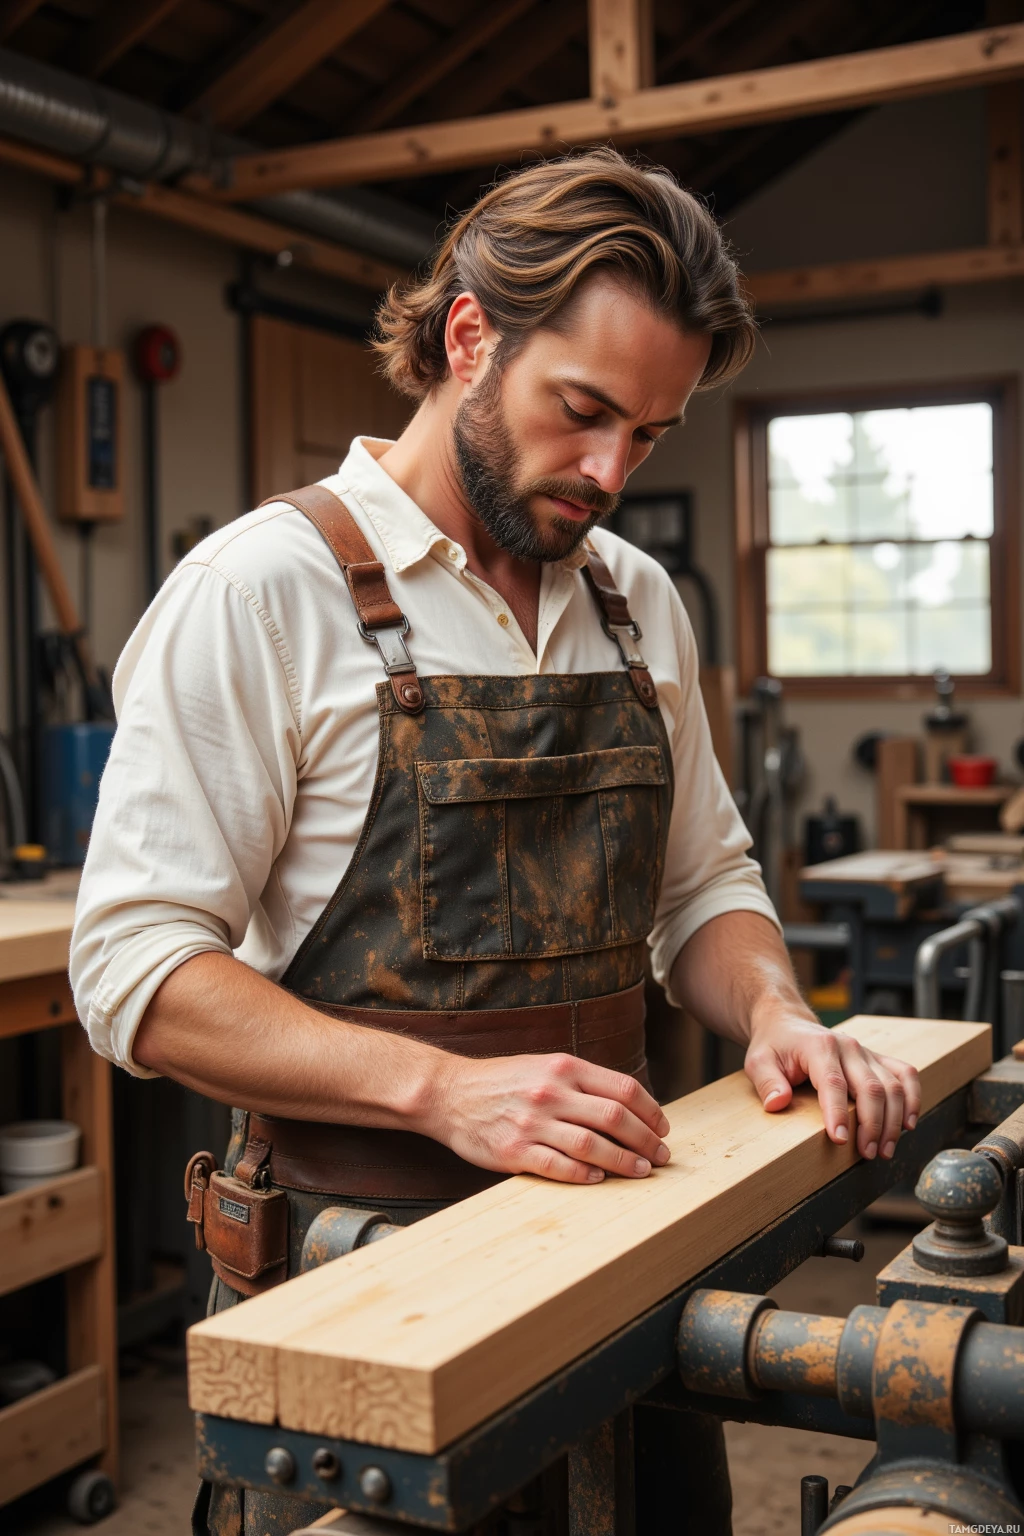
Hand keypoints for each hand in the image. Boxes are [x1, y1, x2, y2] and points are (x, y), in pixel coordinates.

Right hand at [425, 1052, 671, 1183]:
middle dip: (646, 1141)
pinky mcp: (514, 1151)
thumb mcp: (544, 1066)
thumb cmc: (502, 1082)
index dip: (651, 1111)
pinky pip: (559, 1167)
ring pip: (592, 1145)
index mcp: (564, 1067)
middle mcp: (551, 1092)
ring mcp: (532, 1122)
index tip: (662, 1128)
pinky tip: (599, 1180)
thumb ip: (581, 1081)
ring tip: (641, 1171)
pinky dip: (584, 1175)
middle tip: (662, 1157)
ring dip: (624, 1162)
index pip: (623, 1089)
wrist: (449, 1093)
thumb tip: (625, 1105)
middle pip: (615, 1118)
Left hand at [743, 1009, 920, 1159]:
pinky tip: (909, 1123)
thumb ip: (767, 1082)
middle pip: (871, 1087)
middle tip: (868, 1154)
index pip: (833, 1083)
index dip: (838, 1113)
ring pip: (892, 1085)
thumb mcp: (758, 1061)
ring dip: (893, 1120)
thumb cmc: (774, 1045)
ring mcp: (866, 1052)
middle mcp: (848, 1047)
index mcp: (819, 1047)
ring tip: (886, 1150)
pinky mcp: (877, 1059)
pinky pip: (905, 1074)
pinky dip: (912, 1098)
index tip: (841, 1141)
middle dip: (873, 1125)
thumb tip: (778, 1103)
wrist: (788, 1023)